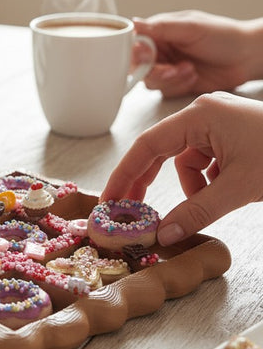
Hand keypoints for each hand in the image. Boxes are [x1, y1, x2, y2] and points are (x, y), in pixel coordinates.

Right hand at [100, 92, 262, 244]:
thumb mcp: (239, 188)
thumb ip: (196, 212)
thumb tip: (163, 235)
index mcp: (199, 115)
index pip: (147, 146)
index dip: (124, 174)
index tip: (109, 200)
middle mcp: (204, 113)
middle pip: (160, 150)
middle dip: (147, 183)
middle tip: (130, 212)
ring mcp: (218, 123)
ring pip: (186, 161)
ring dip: (193, 188)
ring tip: (214, 202)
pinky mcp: (231, 135)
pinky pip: (206, 161)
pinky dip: (210, 182)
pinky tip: (229, 191)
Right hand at [132, 11, 262, 97]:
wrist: (247, 58)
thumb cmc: (224, 37)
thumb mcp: (192, 27)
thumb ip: (161, 27)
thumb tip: (134, 23)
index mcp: (160, 31)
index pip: (135, 42)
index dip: (136, 52)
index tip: (146, 57)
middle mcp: (161, 50)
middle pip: (138, 66)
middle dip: (154, 70)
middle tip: (170, 69)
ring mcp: (168, 68)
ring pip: (150, 81)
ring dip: (169, 78)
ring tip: (189, 69)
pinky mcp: (177, 84)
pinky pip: (165, 91)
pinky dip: (179, 86)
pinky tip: (193, 76)